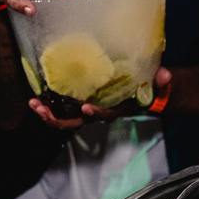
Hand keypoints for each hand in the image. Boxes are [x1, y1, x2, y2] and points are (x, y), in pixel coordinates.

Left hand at [29, 67, 171, 129]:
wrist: (144, 95)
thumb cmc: (149, 88)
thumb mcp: (158, 83)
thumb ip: (161, 79)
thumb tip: (165, 75)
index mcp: (116, 109)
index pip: (106, 115)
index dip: (96, 113)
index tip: (86, 108)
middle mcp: (99, 113)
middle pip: (76, 123)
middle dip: (57, 120)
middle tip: (40, 110)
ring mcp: (88, 110)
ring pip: (65, 119)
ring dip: (48, 114)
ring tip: (33, 105)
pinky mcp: (81, 103)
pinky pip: (63, 109)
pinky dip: (49, 105)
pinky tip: (37, 97)